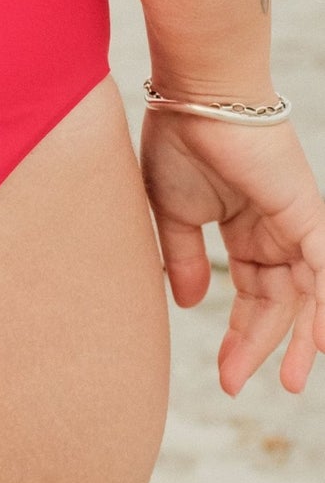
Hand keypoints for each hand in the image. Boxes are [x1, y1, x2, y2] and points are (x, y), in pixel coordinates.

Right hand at [139, 109, 324, 394]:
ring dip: (300, 341)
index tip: (224, 375)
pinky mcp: (307, 214)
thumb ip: (185, 258)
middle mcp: (277, 230)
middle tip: (238, 384)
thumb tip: (192, 303)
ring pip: (311, 296)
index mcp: (246, 228)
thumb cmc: (178, 139)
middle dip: (261, 346)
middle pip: (280, 303)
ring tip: (289, 382)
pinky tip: (320, 343)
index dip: (239, 336)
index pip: (252, 295)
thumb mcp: (172, 213)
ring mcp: (297, 223)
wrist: (194, 97)